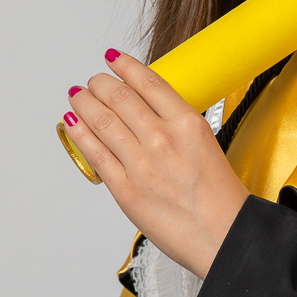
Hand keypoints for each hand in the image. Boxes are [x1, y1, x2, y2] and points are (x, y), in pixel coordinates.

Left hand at [61, 50, 248, 278]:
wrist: (224, 237)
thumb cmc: (221, 198)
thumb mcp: (208, 146)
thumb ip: (178, 129)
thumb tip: (148, 116)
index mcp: (188, 123)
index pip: (148, 82)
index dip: (125, 66)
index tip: (114, 58)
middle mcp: (162, 138)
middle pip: (120, 97)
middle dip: (100, 83)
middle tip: (94, 81)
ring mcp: (141, 164)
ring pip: (102, 120)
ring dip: (84, 102)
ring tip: (78, 96)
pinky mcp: (125, 189)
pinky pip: (95, 153)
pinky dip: (79, 133)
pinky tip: (73, 122)